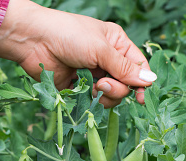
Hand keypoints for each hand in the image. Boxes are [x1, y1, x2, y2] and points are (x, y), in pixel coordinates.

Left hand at [0, 0, 156, 107]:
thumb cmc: (69, 35)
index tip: (141, 98)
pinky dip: (90, 99)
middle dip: (117, 88)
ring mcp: (93, 74)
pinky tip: (82, 90)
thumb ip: (125, 68)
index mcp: (117, 44)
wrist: (34, 41)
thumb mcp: (101, 49)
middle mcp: (107, 60)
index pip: (138, 66)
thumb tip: (151, 81)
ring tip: (93, 86)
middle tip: (103, 83)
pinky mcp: (79, 87)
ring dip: (105, 95)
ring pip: (111, 95)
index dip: (142, 82)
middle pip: (126, 84)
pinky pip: (93, 100)